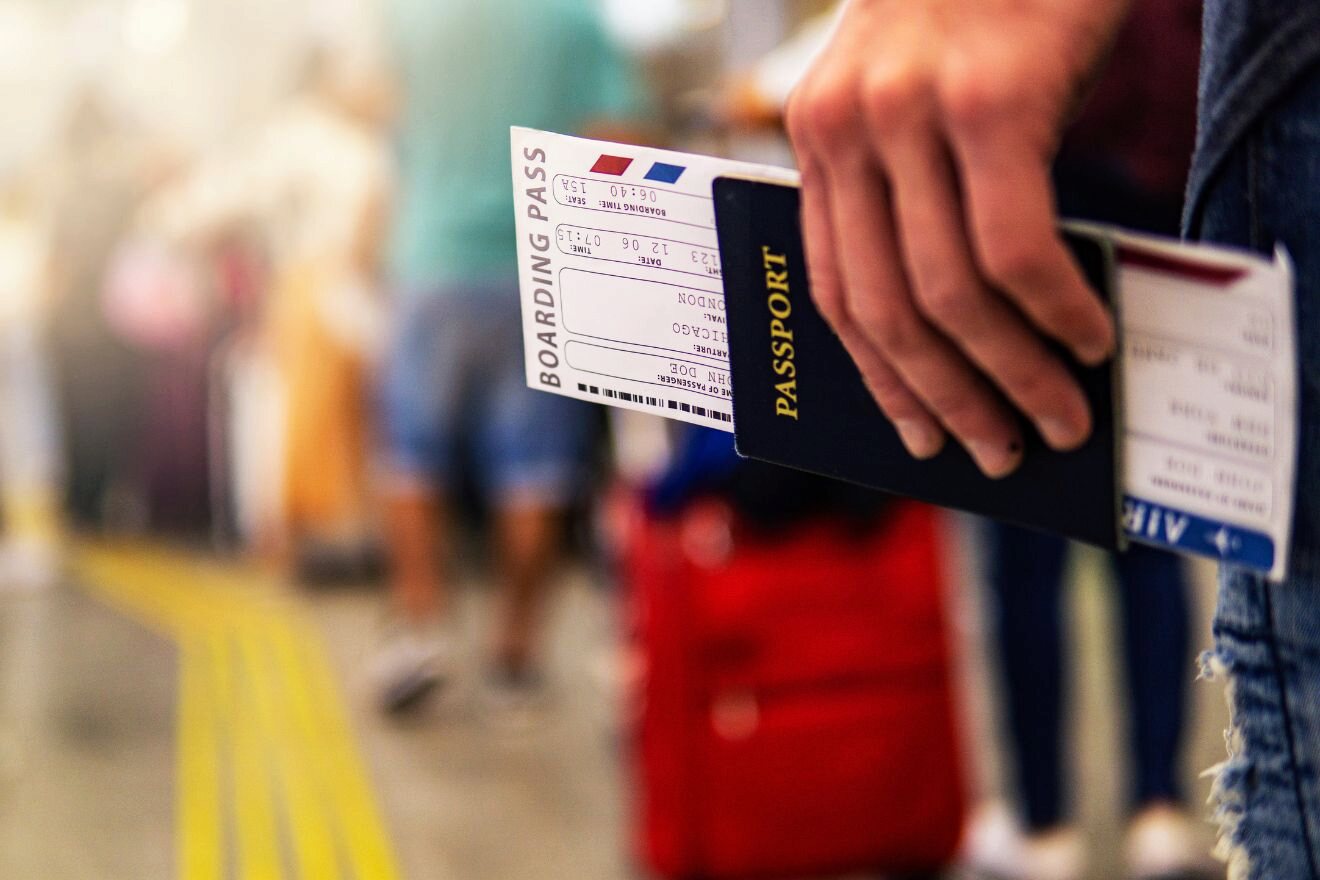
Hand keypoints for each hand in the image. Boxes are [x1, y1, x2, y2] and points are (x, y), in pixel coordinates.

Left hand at [786, 0, 1129, 476]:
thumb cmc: (993, 5)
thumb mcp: (929, 97)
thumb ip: (924, 195)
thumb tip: (972, 330)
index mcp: (817, 135)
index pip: (834, 288)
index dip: (878, 376)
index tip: (917, 433)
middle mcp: (844, 128)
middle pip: (885, 309)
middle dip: (947, 398)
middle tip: (998, 452)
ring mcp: (909, 115)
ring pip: (948, 294)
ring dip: (1011, 375)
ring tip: (1059, 419)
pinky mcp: (986, 102)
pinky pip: (1015, 248)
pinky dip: (1055, 311)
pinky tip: (1089, 340)